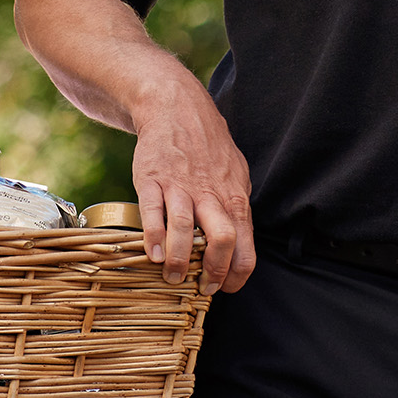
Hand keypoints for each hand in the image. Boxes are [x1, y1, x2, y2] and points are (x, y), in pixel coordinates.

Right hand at [129, 72, 255, 293]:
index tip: (225, 288)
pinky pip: (153, 213)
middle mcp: (210, 194)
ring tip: (172, 276)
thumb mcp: (235, 174)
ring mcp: (180, 187)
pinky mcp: (152, 180)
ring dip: (178, 260)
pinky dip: (153, 237)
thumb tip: (241, 243)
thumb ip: (236, 207)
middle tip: (202, 286)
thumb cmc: (208, 147)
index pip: (246, 245)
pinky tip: (152, 254)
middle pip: (223, 240)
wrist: (176, 109)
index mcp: (234, 197)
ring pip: (184, 229)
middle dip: (214, 271)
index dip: (237, 274)